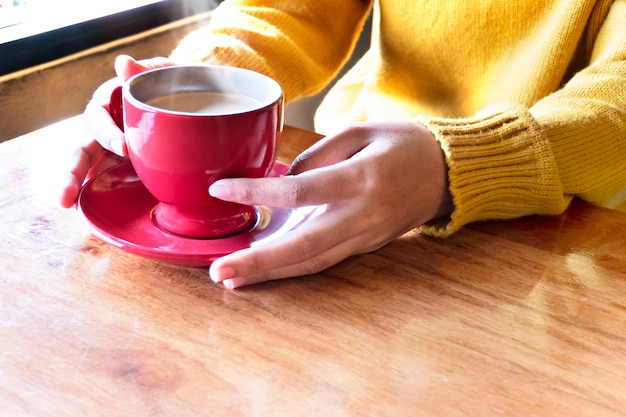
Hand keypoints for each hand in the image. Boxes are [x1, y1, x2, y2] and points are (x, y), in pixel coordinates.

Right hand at [59, 55, 173, 207]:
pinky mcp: (124, 170)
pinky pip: (107, 184)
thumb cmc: (179, 88)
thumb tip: (121, 61)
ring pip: (87, 169)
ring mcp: (113, 152)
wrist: (201, 109)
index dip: (107, 133)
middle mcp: (107, 130)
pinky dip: (98, 197)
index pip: (100, 118)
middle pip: (81, 150)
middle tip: (65, 197)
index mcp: (113, 105)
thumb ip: (150, 68)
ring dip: (74, 187)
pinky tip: (90, 214)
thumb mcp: (170, 75)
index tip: (124, 148)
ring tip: (65, 206)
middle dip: (71, 172)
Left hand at [208, 121, 452, 288]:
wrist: (448, 173)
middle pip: (303, 246)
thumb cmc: (404, 144)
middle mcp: (362, 216)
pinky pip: (324, 260)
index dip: (256, 193)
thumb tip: (280, 180)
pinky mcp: (366, 245)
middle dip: (259, 262)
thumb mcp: (361, 131)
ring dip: (271, 274)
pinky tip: (265, 270)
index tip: (222, 190)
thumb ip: (317, 155)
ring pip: (313, 262)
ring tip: (232, 279)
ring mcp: (366, 236)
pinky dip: (292, 268)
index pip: (299, 192)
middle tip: (219, 272)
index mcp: (360, 179)